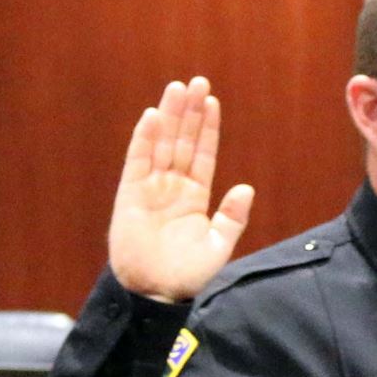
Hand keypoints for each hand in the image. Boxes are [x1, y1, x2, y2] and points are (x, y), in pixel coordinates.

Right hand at [108, 76, 256, 302]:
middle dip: (189, 112)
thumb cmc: (187, 276)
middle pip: (182, 141)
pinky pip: (137, 160)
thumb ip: (231, 217)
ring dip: (170, 116)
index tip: (212, 102)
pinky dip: (145, 139)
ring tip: (178, 88)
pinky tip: (154, 116)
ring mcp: (151, 188)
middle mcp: (172, 188)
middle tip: (197, 81)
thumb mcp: (218, 247)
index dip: (207, 129)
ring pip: (161, 144)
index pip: (202, 155)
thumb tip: (246, 188)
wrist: (156, 295)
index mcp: (194, 197)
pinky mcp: (130, 194)